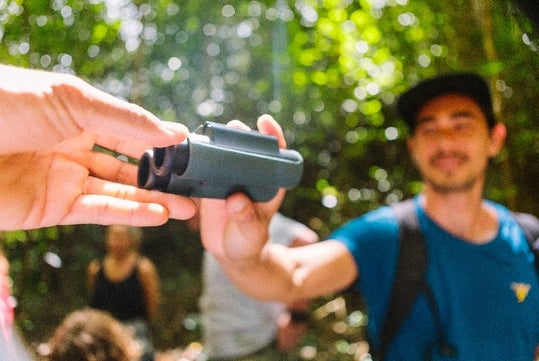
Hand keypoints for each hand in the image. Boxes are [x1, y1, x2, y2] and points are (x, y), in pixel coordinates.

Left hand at [0, 65, 195, 229]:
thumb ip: (126, 120)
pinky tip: (158, 216)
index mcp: (78, 115)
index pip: (129, 132)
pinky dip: (130, 215)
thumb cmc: (3, 104)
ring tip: (187, 209)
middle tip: (194, 188)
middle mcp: (73, 147)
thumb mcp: (72, 100)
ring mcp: (64, 179)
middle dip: (161, 177)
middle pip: (127, 166)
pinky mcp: (52, 209)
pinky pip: (99, 212)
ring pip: (118, 192)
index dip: (159, 143)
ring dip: (153, 201)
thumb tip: (175, 132)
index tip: (189, 154)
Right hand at [199, 115, 284, 260]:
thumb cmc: (250, 242)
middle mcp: (248, 175)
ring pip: (222, 153)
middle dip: (240, 132)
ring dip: (215, 141)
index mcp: (268, 182)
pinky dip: (195, 159)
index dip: (272, 135)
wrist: (231, 253)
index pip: (275, 153)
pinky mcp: (209, 184)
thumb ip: (247, 218)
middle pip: (245, 147)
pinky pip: (202, 168)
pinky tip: (186, 150)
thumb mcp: (252, 233)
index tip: (264, 122)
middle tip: (233, 126)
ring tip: (207, 135)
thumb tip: (236, 200)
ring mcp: (228, 178)